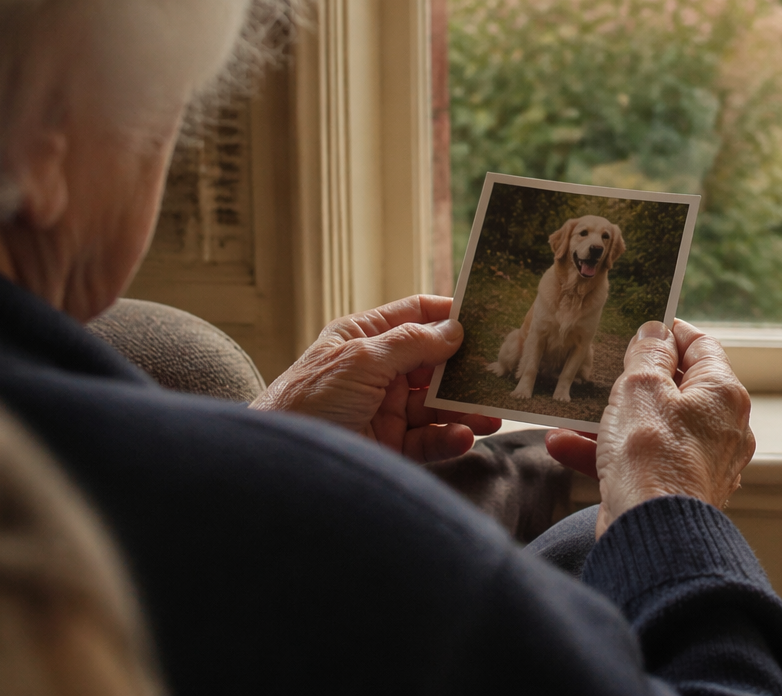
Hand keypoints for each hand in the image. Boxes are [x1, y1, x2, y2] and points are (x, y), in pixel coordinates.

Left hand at [251, 295, 500, 462]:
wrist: (282, 467)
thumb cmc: (307, 401)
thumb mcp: (361, 361)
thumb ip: (411, 343)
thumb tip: (454, 329)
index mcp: (363, 338)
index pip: (415, 315)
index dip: (449, 315)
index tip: (487, 318)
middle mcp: (377, 370)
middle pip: (433, 363)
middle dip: (465, 370)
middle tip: (499, 374)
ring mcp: (384, 409)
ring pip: (435, 404)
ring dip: (465, 408)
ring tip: (493, 414)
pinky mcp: (389, 445)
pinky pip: (428, 439)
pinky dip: (449, 438)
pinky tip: (465, 436)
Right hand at [544, 319, 754, 537]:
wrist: (652, 535)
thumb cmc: (651, 456)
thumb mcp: (642, 386)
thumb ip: (648, 353)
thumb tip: (656, 332)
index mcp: (723, 394)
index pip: (702, 346)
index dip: (669, 333)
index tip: (643, 328)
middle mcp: (721, 428)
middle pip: (675, 388)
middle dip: (631, 381)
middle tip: (604, 373)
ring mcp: (699, 462)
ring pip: (650, 426)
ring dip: (607, 419)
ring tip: (569, 415)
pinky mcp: (675, 490)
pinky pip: (640, 460)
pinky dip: (605, 452)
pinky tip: (563, 446)